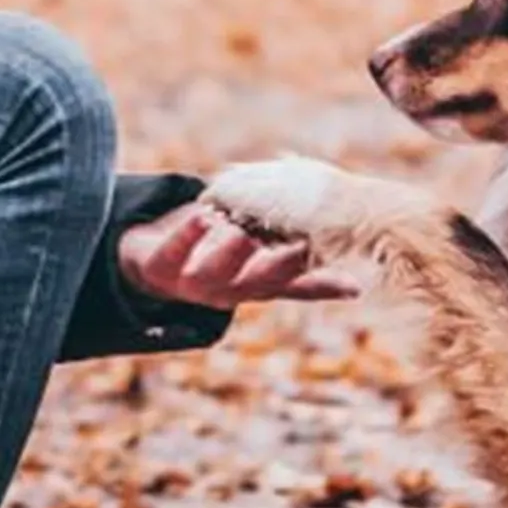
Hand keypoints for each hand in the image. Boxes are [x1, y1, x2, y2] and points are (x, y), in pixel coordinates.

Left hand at [117, 200, 357, 309]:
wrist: (151, 268)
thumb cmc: (217, 265)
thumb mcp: (260, 274)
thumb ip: (304, 280)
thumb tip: (357, 288)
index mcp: (254, 291)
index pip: (290, 285)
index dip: (314, 277)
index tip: (336, 258)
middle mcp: (226, 293)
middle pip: (256, 281)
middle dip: (277, 265)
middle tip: (299, 244)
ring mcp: (191, 284)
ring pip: (215, 271)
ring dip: (231, 251)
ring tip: (247, 228)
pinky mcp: (158, 268)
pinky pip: (174, 252)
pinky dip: (188, 235)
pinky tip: (204, 214)